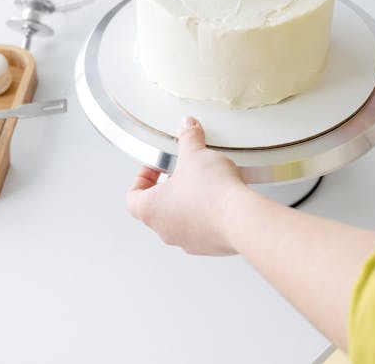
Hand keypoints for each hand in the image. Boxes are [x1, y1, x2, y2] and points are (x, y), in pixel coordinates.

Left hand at [125, 116, 249, 255]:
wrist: (242, 219)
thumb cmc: (212, 194)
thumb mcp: (195, 154)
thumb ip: (188, 138)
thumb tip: (187, 126)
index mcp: (151, 209)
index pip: (132, 197)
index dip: (141, 179)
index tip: (155, 168)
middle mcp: (165, 229)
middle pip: (156, 208)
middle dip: (168, 188)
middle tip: (181, 173)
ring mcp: (187, 241)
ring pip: (179, 220)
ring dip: (187, 203)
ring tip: (203, 185)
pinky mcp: (208, 246)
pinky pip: (202, 229)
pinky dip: (207, 216)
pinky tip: (220, 200)